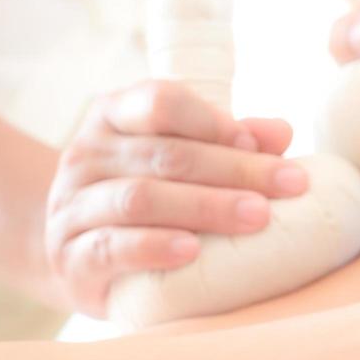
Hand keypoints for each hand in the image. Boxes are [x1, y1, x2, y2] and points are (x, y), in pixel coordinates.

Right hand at [43, 80, 310, 317]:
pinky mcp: (69, 257)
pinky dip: (153, 247)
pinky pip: (110, 247)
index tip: (260, 145)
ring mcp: (70, 205)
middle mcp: (86, 154)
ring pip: (139, 198)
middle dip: (234, 169)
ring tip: (257, 217)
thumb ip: (230, 142)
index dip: (212, 121)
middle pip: (165, 154)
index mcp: (114, 115)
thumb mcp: (186, 159)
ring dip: (205, 206)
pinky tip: (192, 251)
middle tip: (290, 184)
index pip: (160, 102)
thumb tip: (281, 132)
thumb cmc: (151, 195)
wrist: (80, 254)